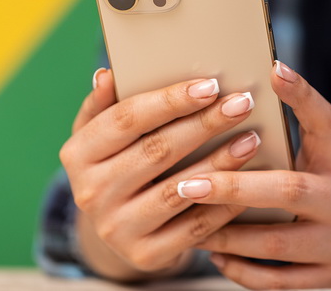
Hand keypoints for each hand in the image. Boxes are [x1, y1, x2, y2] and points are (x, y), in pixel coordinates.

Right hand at [60, 69, 261, 279]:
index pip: (127, 119)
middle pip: (157, 150)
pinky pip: (195, 226)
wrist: (121, 226)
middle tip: (242, 104)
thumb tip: (106, 76)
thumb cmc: (120, 163)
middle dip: (205, 124)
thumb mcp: (103, 134)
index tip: (211, 85)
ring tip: (252, 139)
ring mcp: (116, 228)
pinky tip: (249, 181)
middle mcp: (90, 193)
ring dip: (221, 163)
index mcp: (78, 154)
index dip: (171, 100)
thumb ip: (106, 105)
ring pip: (179, 189)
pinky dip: (225, 203)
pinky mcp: (145, 254)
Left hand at [178, 62, 330, 288]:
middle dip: (235, 188)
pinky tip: (217, 256)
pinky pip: (278, 282)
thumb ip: (299, 137)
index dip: (301, 95)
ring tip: (188, 222)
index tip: (275, 70)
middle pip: (290, 191)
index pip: (324, 124)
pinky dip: (242, 271)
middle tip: (189, 183)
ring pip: (276, 244)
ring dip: (227, 235)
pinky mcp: (329, 283)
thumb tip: (254, 94)